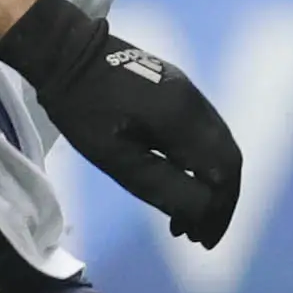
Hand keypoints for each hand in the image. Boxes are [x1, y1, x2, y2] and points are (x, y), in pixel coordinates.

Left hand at [0, 0, 240, 246]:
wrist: (65, 51)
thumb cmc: (83, 109)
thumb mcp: (117, 158)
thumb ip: (164, 186)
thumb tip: (202, 212)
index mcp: (184, 119)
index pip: (223, 172)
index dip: (218, 211)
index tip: (202, 240)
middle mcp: (196, 102)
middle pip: (227, 160)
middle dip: (218, 203)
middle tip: (197, 236)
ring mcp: (189, 92)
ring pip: (217, 146)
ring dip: (209, 185)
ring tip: (185, 219)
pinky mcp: (177, 88)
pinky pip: (203, 132)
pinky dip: (199, 164)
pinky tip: (180, 181)